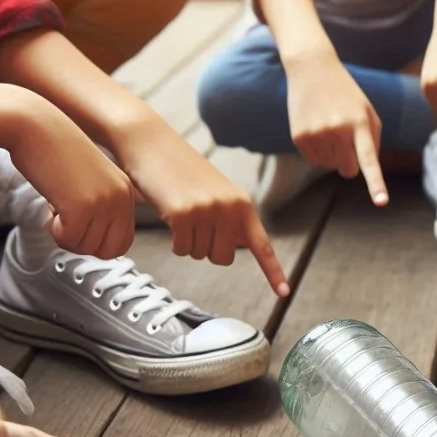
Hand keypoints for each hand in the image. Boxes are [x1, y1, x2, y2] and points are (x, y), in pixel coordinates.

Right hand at [4, 90, 135, 259]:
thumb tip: (99, 248)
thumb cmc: (54, 154)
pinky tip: (49, 204)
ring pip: (86, 248)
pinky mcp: (84, 206)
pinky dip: (53, 229)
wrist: (34, 126)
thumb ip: (100, 209)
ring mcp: (105, 202)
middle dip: (81, 243)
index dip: (95, 242)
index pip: (122, 243)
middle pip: (107, 252)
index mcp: (127, 192)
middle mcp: (122, 197)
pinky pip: (68, 240)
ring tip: (56, 203)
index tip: (76, 222)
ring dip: (64, 234)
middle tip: (63, 218)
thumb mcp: (90, 182)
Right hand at [115, 123, 289, 294]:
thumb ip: (230, 218)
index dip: (273, 271)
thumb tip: (236, 245)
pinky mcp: (183, 215)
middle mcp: (230, 209)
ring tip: (182, 212)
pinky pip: (182, 250)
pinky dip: (175, 241)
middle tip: (195, 223)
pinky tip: (170, 216)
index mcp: (242, 204)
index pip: (262, 245)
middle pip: (223, 258)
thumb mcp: (215, 192)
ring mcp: (207, 212)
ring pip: (200, 255)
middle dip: (207, 249)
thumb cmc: (181, 171)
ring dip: (188, 242)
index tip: (285, 292)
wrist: (152, 144)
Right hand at [287, 52, 386, 204]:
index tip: (381, 202)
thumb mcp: (366, 110)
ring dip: (332, 153)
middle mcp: (338, 131)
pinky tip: (317, 128)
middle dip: (350, 162)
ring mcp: (317, 135)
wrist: (312, 69)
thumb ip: (372, 140)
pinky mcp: (299, 138)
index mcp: (360, 124)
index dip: (376, 183)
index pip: (369, 160)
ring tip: (329, 125)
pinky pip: (314, 161)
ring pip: (330, 166)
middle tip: (345, 139)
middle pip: (348, 171)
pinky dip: (318, 151)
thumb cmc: (346, 93)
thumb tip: (364, 170)